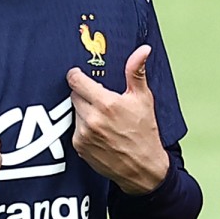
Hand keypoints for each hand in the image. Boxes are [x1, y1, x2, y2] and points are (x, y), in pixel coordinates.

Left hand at [66, 45, 169, 194]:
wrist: (143, 168)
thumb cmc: (145, 133)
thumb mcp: (144, 99)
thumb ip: (137, 72)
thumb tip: (143, 50)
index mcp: (106, 103)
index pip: (76, 81)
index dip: (76, 75)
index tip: (78, 74)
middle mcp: (91, 119)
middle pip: (74, 96)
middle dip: (84, 94)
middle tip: (100, 99)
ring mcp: (83, 134)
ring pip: (74, 112)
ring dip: (84, 111)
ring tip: (102, 118)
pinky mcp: (79, 147)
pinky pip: (75, 129)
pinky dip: (83, 128)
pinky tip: (99, 132)